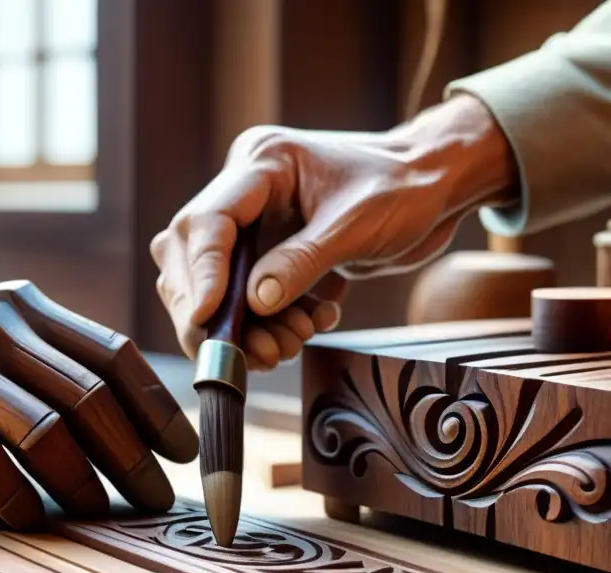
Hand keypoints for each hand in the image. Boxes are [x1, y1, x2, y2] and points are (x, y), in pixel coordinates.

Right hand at [0, 281, 198, 528]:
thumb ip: (51, 354)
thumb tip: (130, 413)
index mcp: (26, 307)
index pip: (112, 355)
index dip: (157, 407)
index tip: (182, 452)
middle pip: (90, 399)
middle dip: (134, 457)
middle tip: (156, 499)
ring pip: (46, 434)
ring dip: (84, 484)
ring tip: (102, 513)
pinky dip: (18, 498)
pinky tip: (34, 518)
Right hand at [150, 95, 517, 366]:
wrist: (438, 188)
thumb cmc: (406, 188)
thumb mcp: (357, 226)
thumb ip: (303, 262)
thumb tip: (254, 303)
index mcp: (261, 163)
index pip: (206, 221)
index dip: (201, 273)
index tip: (206, 317)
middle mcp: (246, 192)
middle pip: (191, 257)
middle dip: (214, 312)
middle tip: (245, 352)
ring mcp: (254, 224)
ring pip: (213, 285)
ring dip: (243, 327)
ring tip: (285, 346)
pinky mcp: (267, 253)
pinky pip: (245, 299)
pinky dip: (269, 325)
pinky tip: (309, 323)